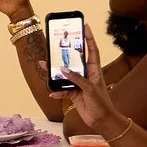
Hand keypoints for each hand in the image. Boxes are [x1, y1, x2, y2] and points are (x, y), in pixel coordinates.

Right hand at [57, 21, 133, 141]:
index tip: (85, 26)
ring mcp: (79, 84)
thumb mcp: (91, 89)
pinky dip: (57, 92)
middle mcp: (86, 75)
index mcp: (94, 70)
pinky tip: (52, 93)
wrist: (102, 121)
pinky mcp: (74, 94)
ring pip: (65, 75)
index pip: (92, 50)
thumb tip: (63, 70)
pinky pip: (63, 90)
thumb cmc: (102, 103)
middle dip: (65, 52)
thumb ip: (77, 79)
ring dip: (55, 72)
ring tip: (44, 65)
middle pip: (74, 60)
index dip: (89, 38)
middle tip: (57, 42)